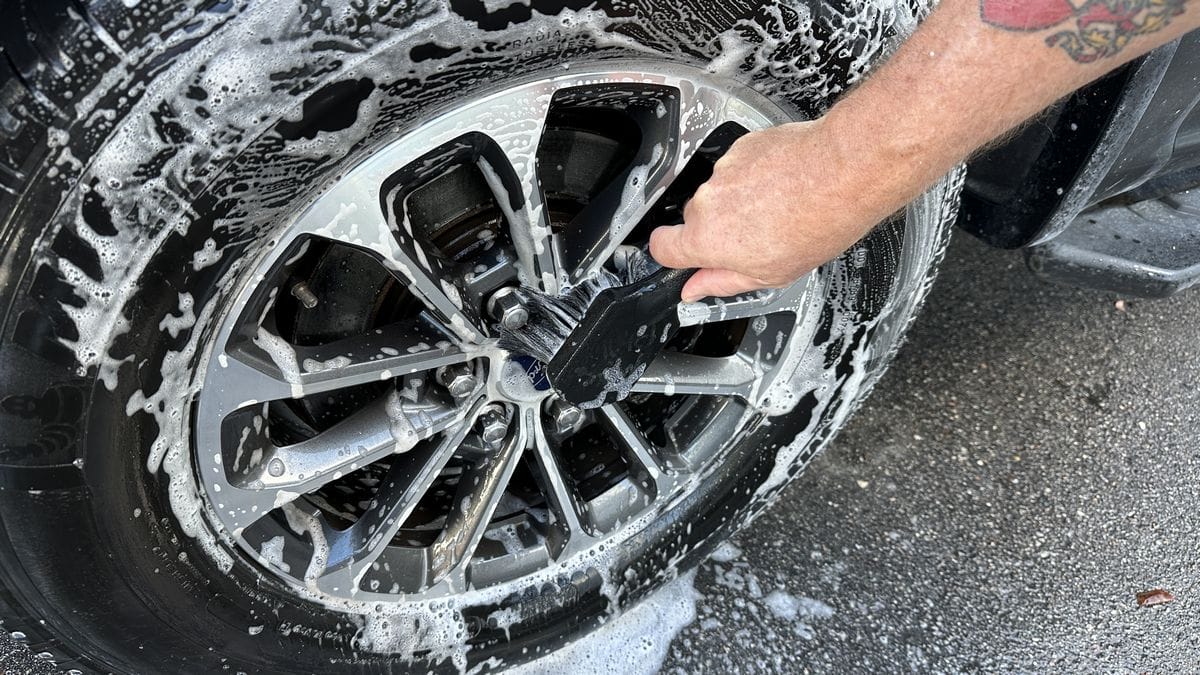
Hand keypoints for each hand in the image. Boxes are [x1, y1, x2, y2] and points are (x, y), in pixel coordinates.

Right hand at [649, 119, 899, 302]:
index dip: (672, 253)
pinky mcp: (742, 147)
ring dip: (742, 201)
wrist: (843, 171)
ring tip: (781, 208)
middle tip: (759, 236)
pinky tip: (785, 186)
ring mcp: (724, 171)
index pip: (661, 247)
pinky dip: (756, 176)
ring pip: (721, 193)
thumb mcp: (768, 275)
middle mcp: (707, 201)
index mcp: (706, 239)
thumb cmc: (814, 224)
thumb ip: (722, 282)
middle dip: (720, 228)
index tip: (685, 255)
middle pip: (696, 219)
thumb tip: (695, 289)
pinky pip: (739, 168)